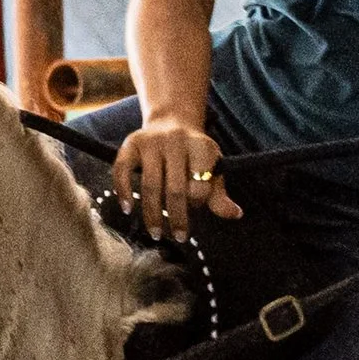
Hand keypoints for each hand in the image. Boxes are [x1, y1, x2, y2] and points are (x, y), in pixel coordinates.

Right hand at [112, 118, 241, 239]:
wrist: (172, 121)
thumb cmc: (195, 154)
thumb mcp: (212, 169)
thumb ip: (220, 194)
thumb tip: (235, 214)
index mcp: (201, 146)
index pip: (200, 185)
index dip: (198, 202)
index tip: (195, 209)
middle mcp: (176, 141)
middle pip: (175, 189)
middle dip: (177, 217)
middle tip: (178, 237)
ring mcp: (151, 141)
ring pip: (150, 185)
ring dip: (152, 213)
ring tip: (156, 233)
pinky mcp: (131, 143)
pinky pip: (122, 170)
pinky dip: (123, 191)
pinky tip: (127, 209)